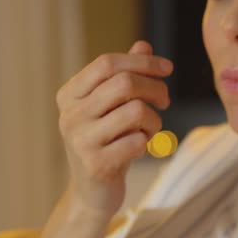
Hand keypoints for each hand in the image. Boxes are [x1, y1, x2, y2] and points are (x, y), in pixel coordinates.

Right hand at [56, 40, 172, 215]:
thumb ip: (125, 76)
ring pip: (135, 111)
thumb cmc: (107, 143)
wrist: (93, 193)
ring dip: (154, 120)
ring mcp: (80, 140)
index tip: (167, 69)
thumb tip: (143, 44)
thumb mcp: (113, 108)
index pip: (107, 63)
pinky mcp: (95, 165)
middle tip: (166, 101)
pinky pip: (137, 141)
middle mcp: (70, 114)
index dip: (142, 61)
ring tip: (151, 129)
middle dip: (155, 88)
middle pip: (124, 83)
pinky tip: (140, 148)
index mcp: (70, 94)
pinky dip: (147, 142)